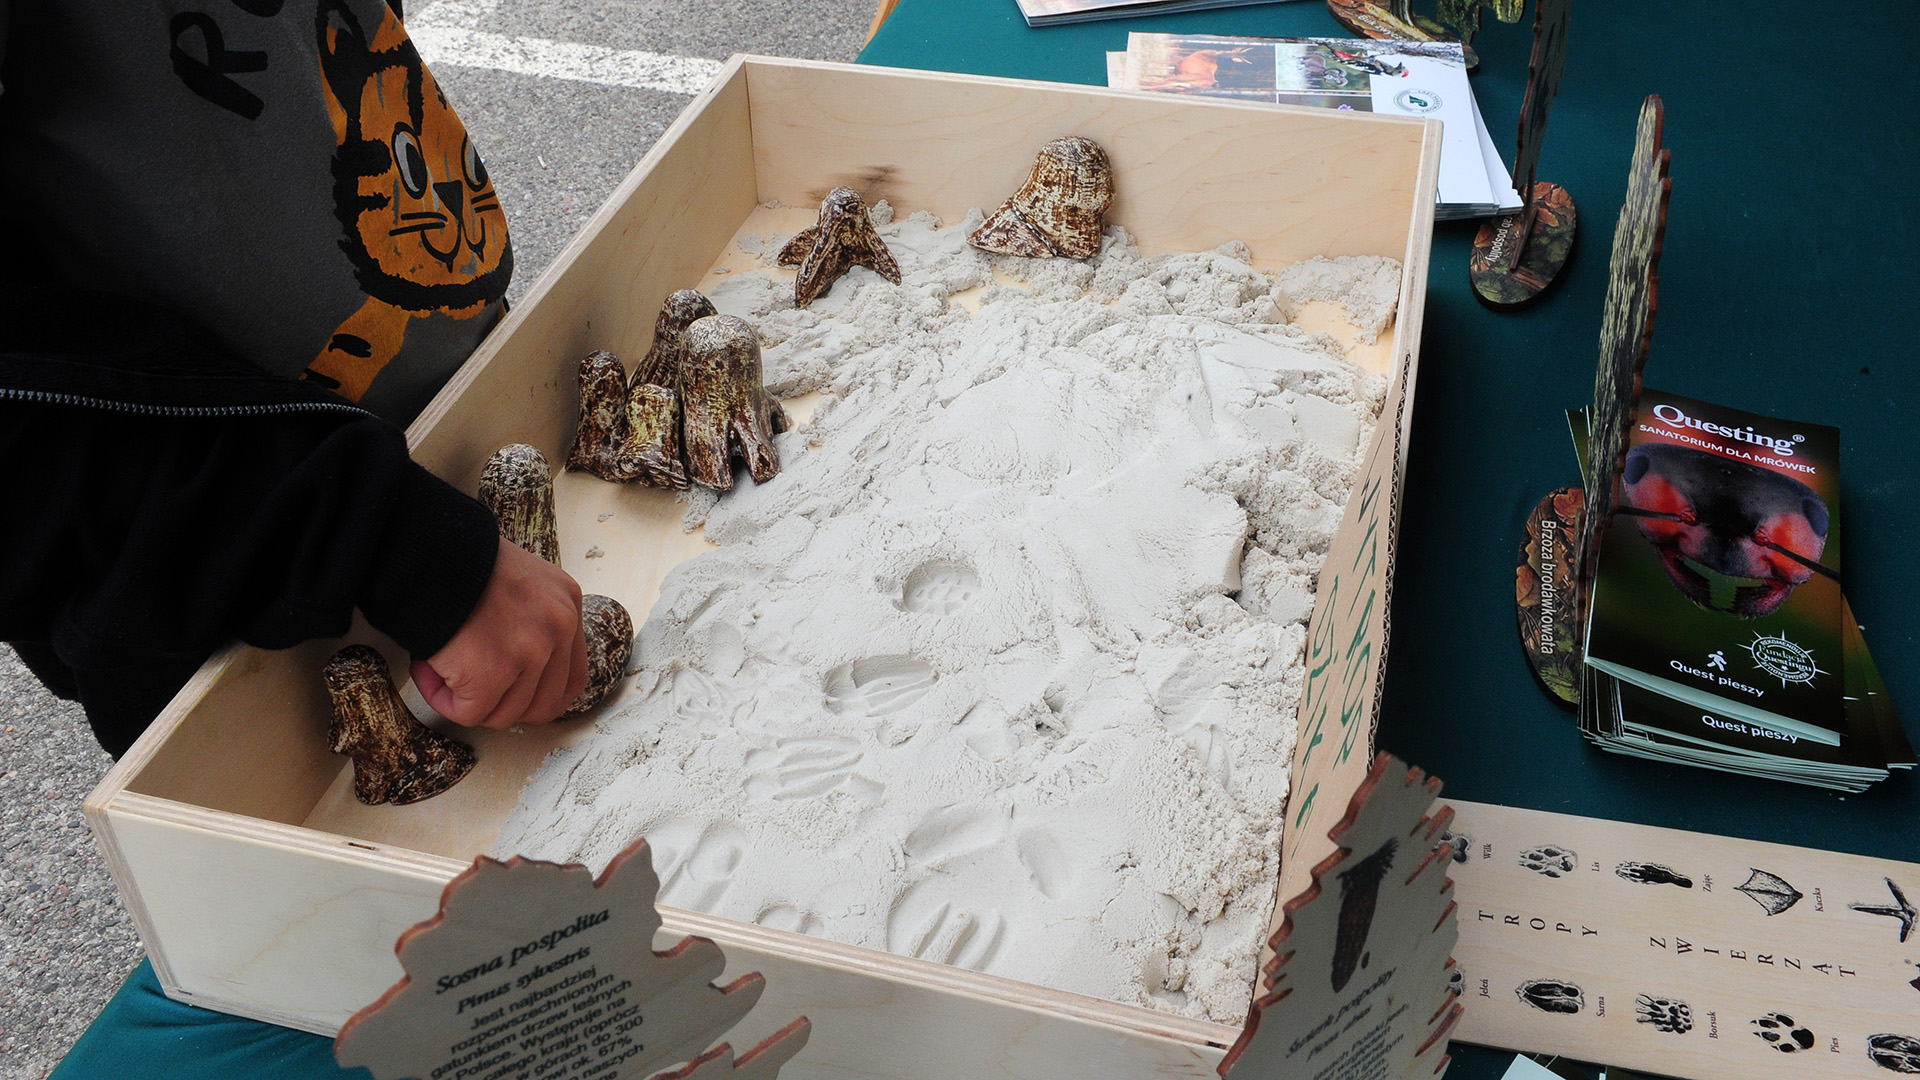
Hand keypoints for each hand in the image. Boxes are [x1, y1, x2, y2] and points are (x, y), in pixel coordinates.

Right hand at [411, 537, 589, 728]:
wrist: (424, 552)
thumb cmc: (459, 565)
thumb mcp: (521, 583)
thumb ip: (533, 623)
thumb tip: (524, 675)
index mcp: (567, 604)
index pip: (573, 678)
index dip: (542, 699)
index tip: (516, 700)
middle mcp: (558, 627)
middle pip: (543, 705)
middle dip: (503, 706)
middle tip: (471, 689)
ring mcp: (531, 651)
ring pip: (504, 714)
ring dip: (467, 700)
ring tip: (442, 665)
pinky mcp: (492, 672)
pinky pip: (469, 713)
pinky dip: (441, 699)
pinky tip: (429, 668)